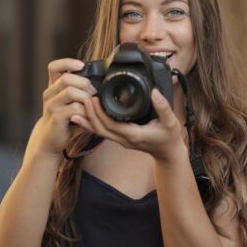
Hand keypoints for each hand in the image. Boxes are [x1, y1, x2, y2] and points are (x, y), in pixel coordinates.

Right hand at [29, 58, 96, 157]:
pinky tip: (89, 115)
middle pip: (66, 78)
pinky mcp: (56, 117)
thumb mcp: (67, 102)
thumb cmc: (63, 118)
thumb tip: (100, 80)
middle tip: (94, 92)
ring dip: (86, 96)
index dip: (67, 62)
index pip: (54, 67)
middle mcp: (49, 94)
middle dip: (84, 83)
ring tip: (92, 103)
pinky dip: (86, 111)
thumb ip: (77, 90)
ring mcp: (52, 105)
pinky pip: (74, 109)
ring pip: (70, 91)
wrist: (49, 138)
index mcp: (53, 87)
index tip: (81, 65)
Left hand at [71, 88, 187, 161]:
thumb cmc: (169, 138)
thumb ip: (163, 107)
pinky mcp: (120, 138)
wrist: (168, 154)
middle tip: (82, 99)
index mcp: (134, 134)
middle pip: (100, 129)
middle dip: (89, 115)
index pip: (111, 125)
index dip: (99, 113)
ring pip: (99, 132)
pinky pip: (103, 131)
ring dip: (87, 120)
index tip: (92, 99)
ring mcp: (121, 140)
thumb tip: (154, 92)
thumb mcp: (171, 121)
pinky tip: (86, 116)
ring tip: (76, 108)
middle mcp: (124, 139)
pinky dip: (93, 123)